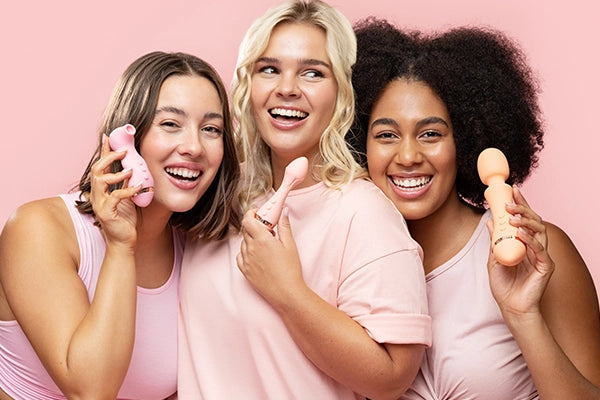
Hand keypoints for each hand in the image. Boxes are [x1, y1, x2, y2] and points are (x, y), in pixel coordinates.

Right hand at [89, 134, 141, 247]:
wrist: (124, 241)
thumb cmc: (125, 219)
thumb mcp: (127, 196)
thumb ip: (126, 183)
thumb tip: (133, 168)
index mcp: (102, 189)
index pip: (101, 165)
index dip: (104, 151)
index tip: (108, 136)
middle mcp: (97, 194)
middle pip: (96, 169)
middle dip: (108, 157)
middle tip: (123, 151)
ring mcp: (100, 203)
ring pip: (101, 181)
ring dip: (116, 173)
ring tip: (130, 170)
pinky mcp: (106, 213)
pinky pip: (115, 197)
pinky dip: (127, 190)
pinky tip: (139, 188)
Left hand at [236, 208, 305, 306]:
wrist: (286, 293)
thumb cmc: (290, 270)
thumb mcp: (290, 245)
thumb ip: (284, 226)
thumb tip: (283, 212)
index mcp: (262, 239)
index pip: (248, 219)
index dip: (251, 214)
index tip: (259, 213)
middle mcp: (250, 248)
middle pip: (246, 230)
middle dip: (255, 226)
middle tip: (267, 229)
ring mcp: (246, 260)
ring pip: (244, 242)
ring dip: (252, 239)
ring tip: (266, 245)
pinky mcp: (244, 270)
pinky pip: (241, 255)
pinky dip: (247, 251)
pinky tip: (258, 255)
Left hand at [487, 186, 554, 318]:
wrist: (510, 307)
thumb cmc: (504, 285)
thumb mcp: (493, 258)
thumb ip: (494, 241)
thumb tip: (489, 221)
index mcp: (523, 243)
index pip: (524, 219)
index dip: (520, 204)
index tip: (512, 190)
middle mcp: (535, 246)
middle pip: (534, 221)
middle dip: (523, 209)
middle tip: (510, 202)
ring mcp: (542, 256)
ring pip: (540, 232)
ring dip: (526, 222)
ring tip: (513, 218)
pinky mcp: (546, 267)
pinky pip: (540, 250)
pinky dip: (530, 240)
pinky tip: (520, 234)